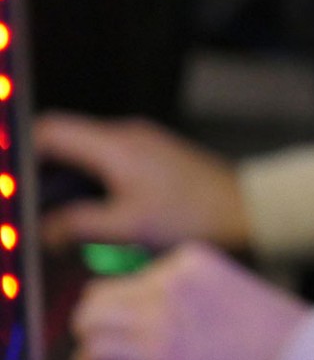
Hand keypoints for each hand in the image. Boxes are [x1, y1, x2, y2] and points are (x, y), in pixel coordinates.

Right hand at [34, 113, 251, 252]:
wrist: (243, 208)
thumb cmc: (192, 215)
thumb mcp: (127, 227)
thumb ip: (77, 226)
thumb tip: (42, 229)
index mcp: (114, 145)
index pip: (50, 130)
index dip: (20, 151)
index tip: (9, 180)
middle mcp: (125, 134)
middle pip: (64, 140)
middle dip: (40, 170)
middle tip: (27, 205)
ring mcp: (141, 141)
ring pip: (85, 151)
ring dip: (66, 178)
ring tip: (54, 214)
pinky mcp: (153, 153)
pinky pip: (107, 159)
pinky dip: (89, 180)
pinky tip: (88, 210)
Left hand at [70, 242, 308, 359]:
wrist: (296, 358)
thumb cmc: (271, 329)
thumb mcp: (227, 285)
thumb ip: (188, 288)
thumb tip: (148, 310)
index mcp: (190, 259)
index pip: (128, 275)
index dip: (124, 304)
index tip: (131, 324)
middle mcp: (171, 280)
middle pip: (99, 294)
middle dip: (98, 320)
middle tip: (106, 341)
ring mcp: (163, 316)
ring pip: (89, 321)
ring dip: (90, 341)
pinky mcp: (158, 356)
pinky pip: (96, 354)